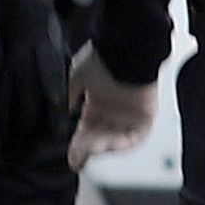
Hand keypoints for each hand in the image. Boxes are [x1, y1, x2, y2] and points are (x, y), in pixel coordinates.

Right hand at [67, 42, 157, 170]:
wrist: (126, 47)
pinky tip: (108, 144)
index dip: (78, 146)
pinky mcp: (146, 117)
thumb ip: (68, 97)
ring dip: (102, 147)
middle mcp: (113, 111)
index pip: (86, 131)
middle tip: (77, 155)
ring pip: (115, 140)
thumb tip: (58, 113)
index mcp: (97, 103)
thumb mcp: (76, 78)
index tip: (70, 157)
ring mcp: (130, 115)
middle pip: (99, 139)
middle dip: (87, 149)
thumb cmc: (102, 58)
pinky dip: (121, 143)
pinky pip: (135, 137)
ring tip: (89, 148)